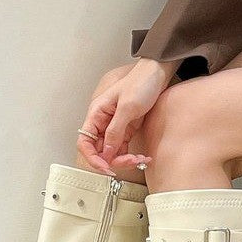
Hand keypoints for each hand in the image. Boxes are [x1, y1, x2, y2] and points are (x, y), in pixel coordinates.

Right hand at [77, 58, 178, 175]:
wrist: (157, 74)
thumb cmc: (140, 82)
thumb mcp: (127, 107)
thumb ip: (115, 131)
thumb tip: (106, 152)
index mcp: (97, 114)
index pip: (84, 142)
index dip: (92, 158)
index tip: (105, 167)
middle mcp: (103, 123)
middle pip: (99, 151)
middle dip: (114, 161)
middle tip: (130, 162)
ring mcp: (115, 128)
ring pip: (112, 153)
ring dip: (125, 160)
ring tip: (141, 159)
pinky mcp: (126, 130)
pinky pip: (124, 150)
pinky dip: (132, 156)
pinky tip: (143, 157)